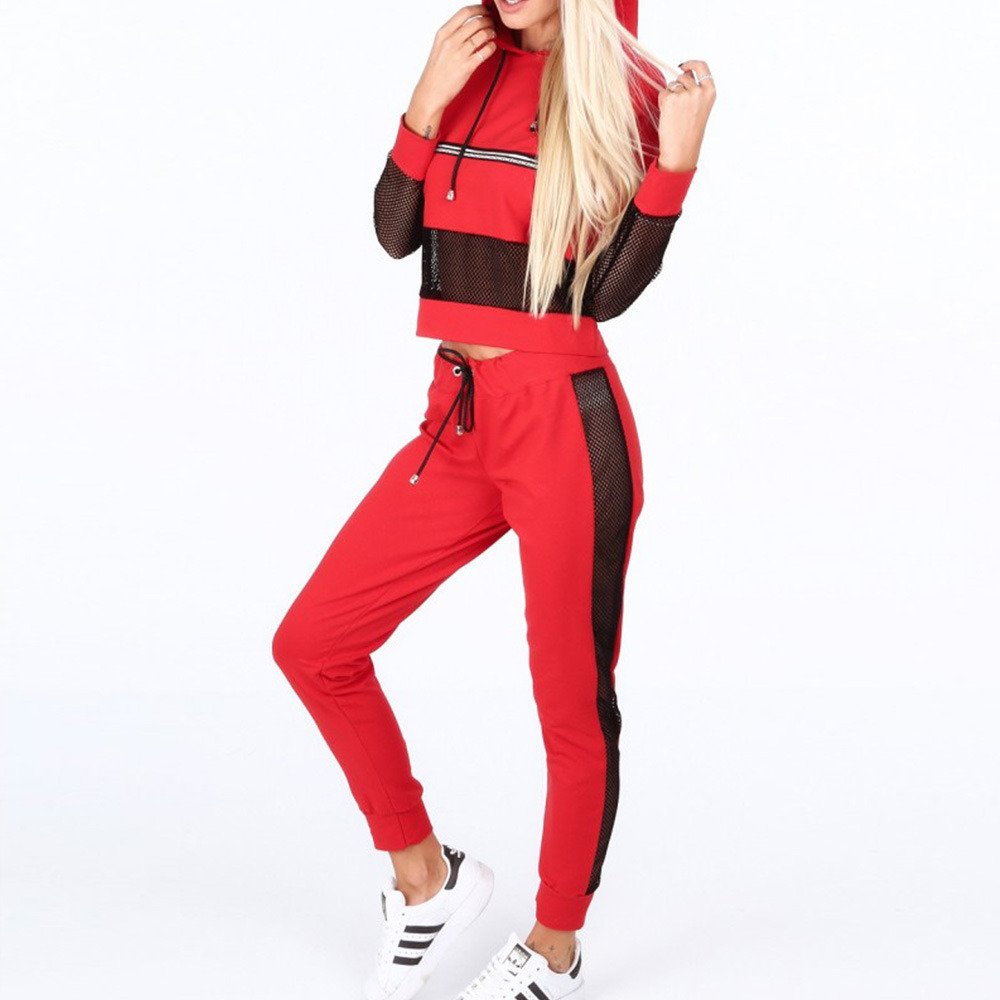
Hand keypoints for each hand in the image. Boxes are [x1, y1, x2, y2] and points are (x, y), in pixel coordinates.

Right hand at [405, 5, 497, 137]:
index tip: (486, 10)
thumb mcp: (439, 46)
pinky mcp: (467, 67)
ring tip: (493, 34)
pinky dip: (492, 47)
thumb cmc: (436, 71)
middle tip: (492, 23)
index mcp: (443, 33)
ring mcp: (459, 54)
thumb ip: (453, 34)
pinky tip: (492, 47)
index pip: (464, 12)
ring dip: (491, 32)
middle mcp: (451, 41)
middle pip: (476, 22)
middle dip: (488, 20)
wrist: (431, 92)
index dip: (479, 9)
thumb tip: (469, 23)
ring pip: (482, 35)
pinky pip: (485, 51)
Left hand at [656, 60, 715, 171]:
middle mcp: (699, 91)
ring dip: (670, 95)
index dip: (691, 64)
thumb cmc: (690, 132)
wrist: (681, 149)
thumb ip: (695, 89)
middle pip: (684, 76)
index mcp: (710, 92)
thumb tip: (683, 71)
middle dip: (678, 87)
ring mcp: (685, 94)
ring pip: (672, 85)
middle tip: (679, 107)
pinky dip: (663, 102)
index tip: (683, 65)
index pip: (702, 67)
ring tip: (674, 113)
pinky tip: (668, 115)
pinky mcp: (671, 99)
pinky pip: (663, 93)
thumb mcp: (700, 107)